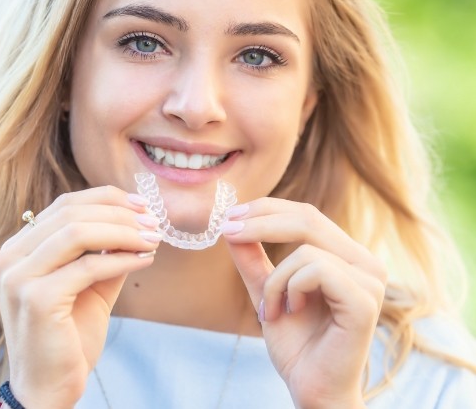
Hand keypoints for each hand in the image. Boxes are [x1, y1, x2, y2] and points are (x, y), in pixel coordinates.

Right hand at [0, 186, 160, 408]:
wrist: (50, 387)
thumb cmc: (70, 334)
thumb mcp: (91, 282)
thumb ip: (107, 250)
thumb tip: (140, 220)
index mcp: (18, 248)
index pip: (65, 204)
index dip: (107, 198)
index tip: (142, 204)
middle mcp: (10, 257)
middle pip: (72, 213)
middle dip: (120, 214)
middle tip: (154, 222)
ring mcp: (18, 277)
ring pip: (78, 232)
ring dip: (124, 232)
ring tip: (153, 239)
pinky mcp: (36, 299)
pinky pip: (89, 266)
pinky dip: (123, 259)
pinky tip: (145, 260)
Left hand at [222, 198, 385, 408]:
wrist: (313, 390)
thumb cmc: (296, 344)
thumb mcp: (266, 290)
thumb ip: (253, 259)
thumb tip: (232, 224)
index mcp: (346, 255)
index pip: (306, 214)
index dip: (267, 209)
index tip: (231, 215)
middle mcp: (364, 262)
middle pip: (307, 218)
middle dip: (261, 222)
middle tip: (229, 231)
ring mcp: (370, 280)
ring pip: (305, 249)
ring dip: (275, 279)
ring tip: (270, 309)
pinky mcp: (365, 300)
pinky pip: (316, 270)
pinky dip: (290, 289)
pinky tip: (291, 311)